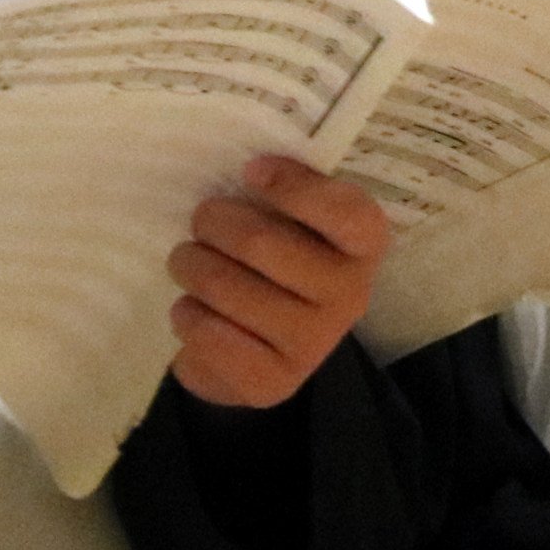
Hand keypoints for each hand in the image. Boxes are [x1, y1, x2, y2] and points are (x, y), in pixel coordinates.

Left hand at [167, 156, 392, 406]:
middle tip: (201, 219)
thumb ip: (286, 191)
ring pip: (227, 288)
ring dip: (190, 266)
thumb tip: (251, 168)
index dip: (293, 188)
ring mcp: (315, 343)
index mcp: (364, 246)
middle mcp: (351, 295)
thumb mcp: (294, 220)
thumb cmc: (278, 262)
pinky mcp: (274, 382)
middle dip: (215, 223)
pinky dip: (188, 315)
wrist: (264, 350)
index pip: (343, 212)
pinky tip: (190, 308)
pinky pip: (211, 335)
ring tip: (185, 261)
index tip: (250, 172)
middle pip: (262, 243)